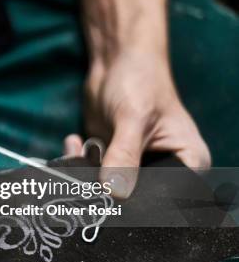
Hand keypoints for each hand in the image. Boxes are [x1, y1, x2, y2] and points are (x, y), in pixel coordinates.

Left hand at [63, 53, 209, 197]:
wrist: (116, 61)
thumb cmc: (139, 82)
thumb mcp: (133, 119)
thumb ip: (124, 155)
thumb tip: (115, 192)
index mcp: (188, 164)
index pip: (166, 198)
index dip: (138, 201)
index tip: (110, 190)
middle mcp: (164, 171)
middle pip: (134, 199)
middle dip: (105, 186)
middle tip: (88, 163)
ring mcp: (135, 169)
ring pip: (107, 189)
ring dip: (86, 173)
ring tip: (80, 145)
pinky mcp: (110, 162)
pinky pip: (90, 175)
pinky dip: (77, 163)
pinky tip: (74, 141)